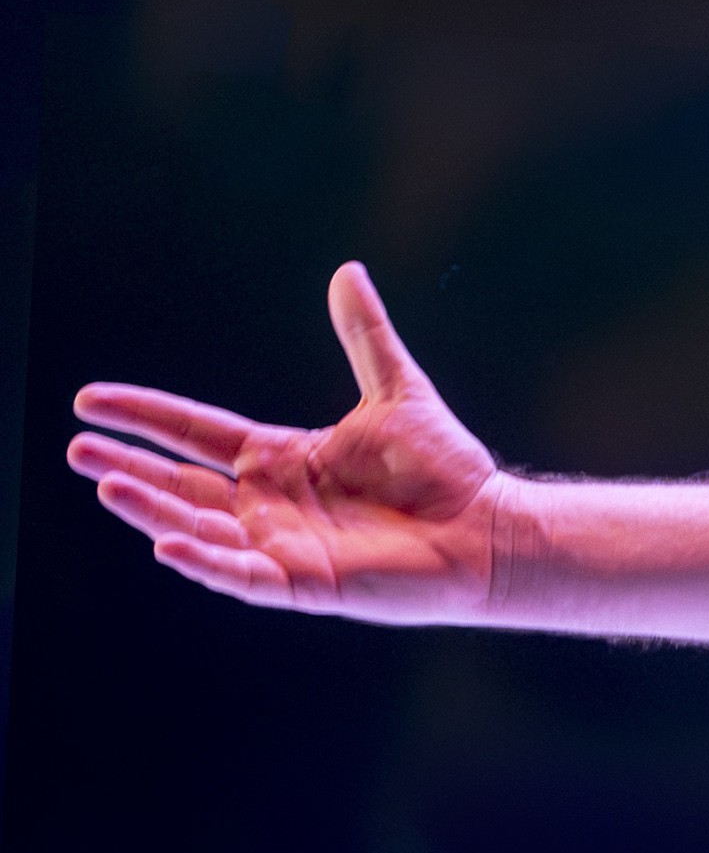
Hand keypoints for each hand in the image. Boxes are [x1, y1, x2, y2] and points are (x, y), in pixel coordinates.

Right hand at [69, 263, 517, 620]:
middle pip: (180, 483)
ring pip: (197, 529)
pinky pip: (241, 575)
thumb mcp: (396, 390)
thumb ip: (364, 334)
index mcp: (280, 458)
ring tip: (107, 483)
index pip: (195, 434)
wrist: (489, 525)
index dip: (144, 416)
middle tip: (76, 447)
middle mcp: (269, 503)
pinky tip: (167, 545)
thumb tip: (348, 270)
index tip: (88, 400)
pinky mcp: (304, 583)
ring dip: (150, 510)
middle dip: (128, 466)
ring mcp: (281, 545)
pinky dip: (205, 562)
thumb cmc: (445, 467)